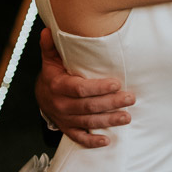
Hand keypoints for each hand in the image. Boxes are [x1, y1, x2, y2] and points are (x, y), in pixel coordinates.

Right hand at [34, 28, 135, 146]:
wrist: (41, 96)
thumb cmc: (51, 75)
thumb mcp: (50, 59)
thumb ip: (50, 46)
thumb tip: (47, 30)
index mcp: (58, 86)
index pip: (79, 88)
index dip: (98, 87)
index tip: (116, 83)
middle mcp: (61, 104)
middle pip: (88, 106)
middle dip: (110, 103)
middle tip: (129, 98)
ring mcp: (64, 119)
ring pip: (88, 122)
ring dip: (108, 120)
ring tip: (126, 116)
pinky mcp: (67, 129)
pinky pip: (80, 138)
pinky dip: (93, 141)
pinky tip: (107, 140)